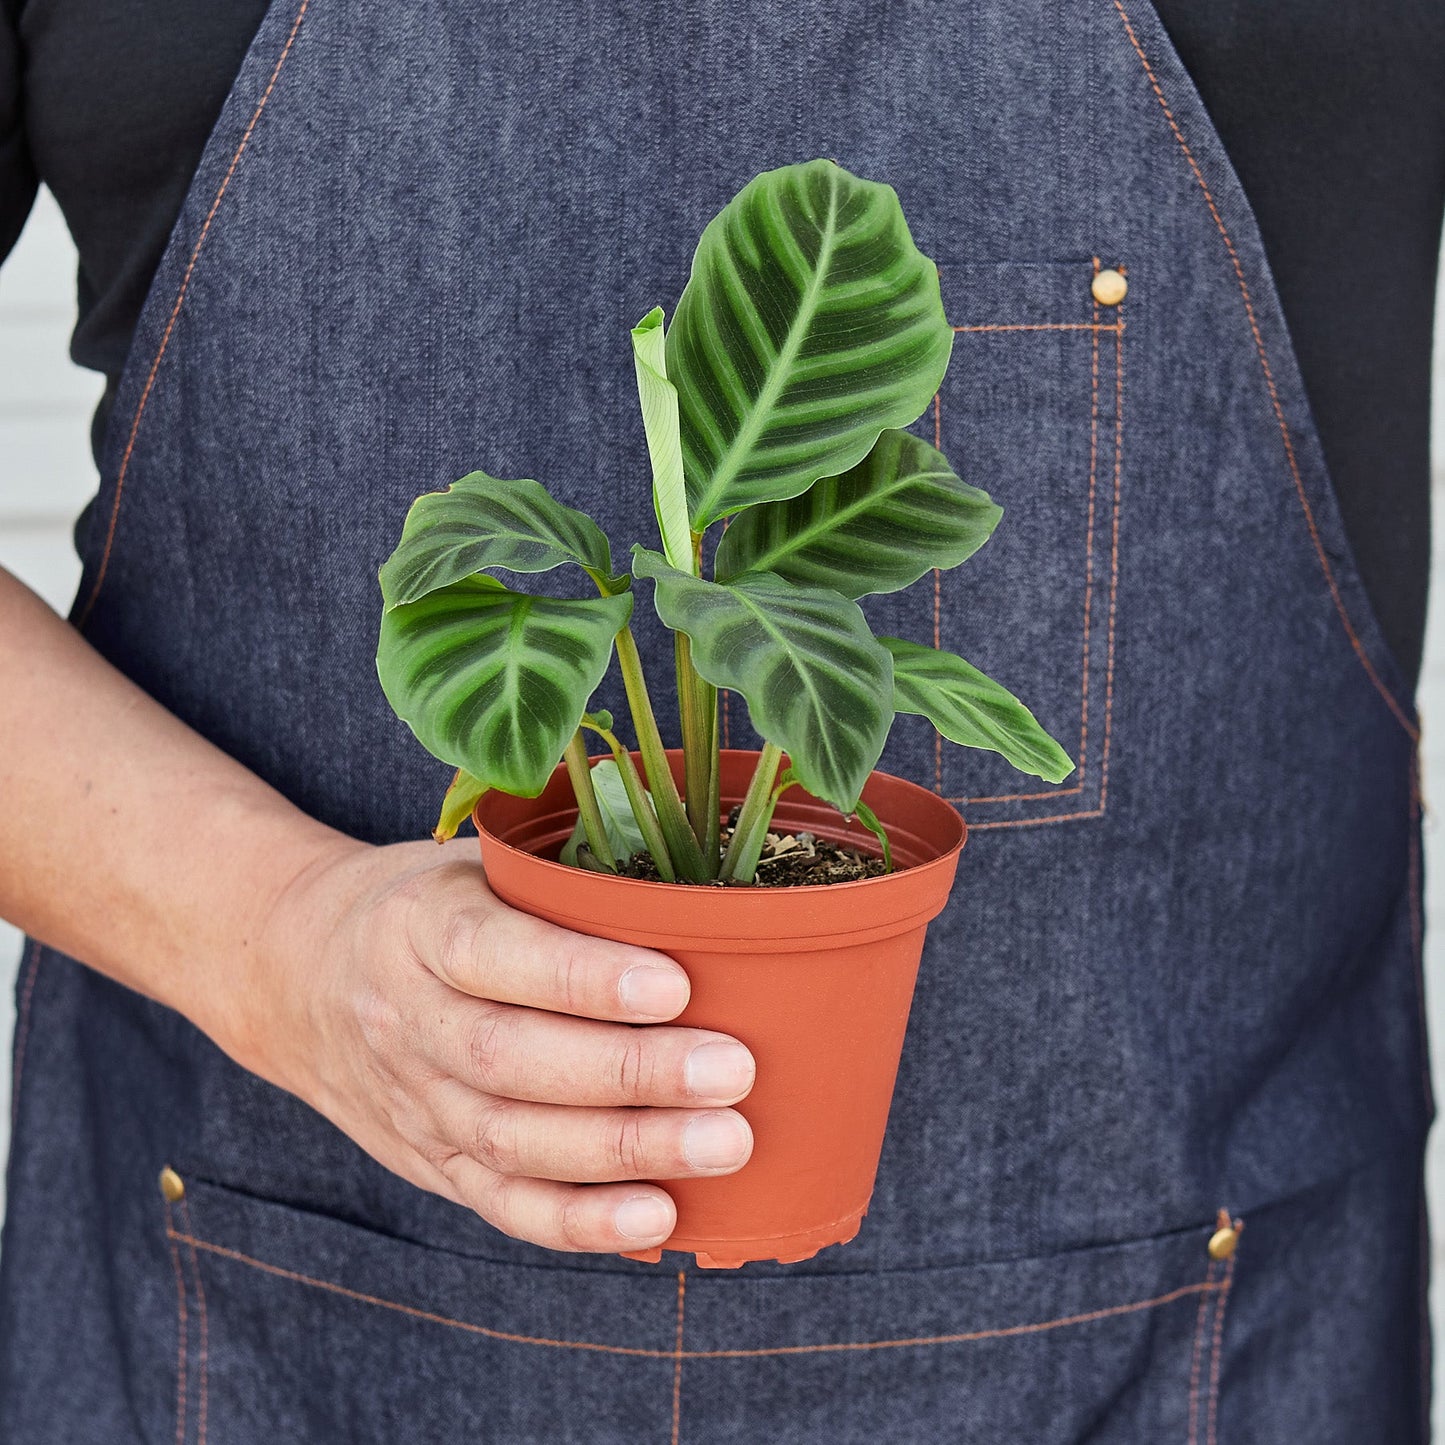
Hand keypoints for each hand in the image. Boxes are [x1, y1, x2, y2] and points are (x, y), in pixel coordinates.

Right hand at [243, 835, 754, 1253]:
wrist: (301, 973)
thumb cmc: (430, 906)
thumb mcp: (473, 864)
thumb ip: (558, 886)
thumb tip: (699, 903)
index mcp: (418, 925)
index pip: (494, 953)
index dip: (582, 977)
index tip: (675, 984)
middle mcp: (406, 1017)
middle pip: (513, 1058)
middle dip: (631, 1072)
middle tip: (732, 1070)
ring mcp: (413, 1099)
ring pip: (513, 1139)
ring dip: (625, 1149)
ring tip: (724, 1141)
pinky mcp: (429, 1161)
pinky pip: (501, 1202)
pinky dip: (580, 1220)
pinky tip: (657, 1214)